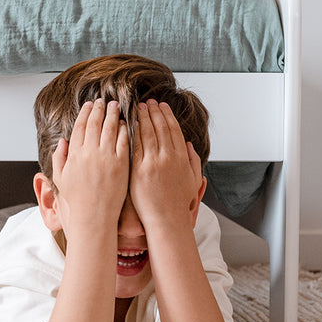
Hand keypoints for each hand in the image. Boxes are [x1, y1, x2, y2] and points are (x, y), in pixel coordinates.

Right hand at [50, 99, 129, 235]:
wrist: (93, 217)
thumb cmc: (77, 200)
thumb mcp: (61, 178)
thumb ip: (59, 158)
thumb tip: (62, 141)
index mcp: (74, 154)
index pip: (79, 126)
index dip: (85, 113)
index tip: (89, 104)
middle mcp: (90, 153)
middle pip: (95, 123)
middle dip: (99, 109)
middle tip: (104, 101)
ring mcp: (107, 158)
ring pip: (110, 128)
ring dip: (113, 115)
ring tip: (115, 106)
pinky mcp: (122, 164)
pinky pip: (124, 141)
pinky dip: (125, 130)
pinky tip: (127, 123)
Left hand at [129, 100, 202, 227]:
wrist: (166, 219)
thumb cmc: (178, 202)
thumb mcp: (193, 179)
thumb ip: (193, 160)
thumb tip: (189, 145)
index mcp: (182, 157)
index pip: (174, 130)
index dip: (167, 115)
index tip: (162, 106)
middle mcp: (168, 157)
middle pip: (160, 127)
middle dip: (153, 112)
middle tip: (148, 102)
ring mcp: (153, 163)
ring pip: (147, 133)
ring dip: (142, 118)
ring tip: (138, 107)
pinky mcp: (139, 170)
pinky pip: (134, 146)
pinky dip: (131, 132)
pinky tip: (128, 123)